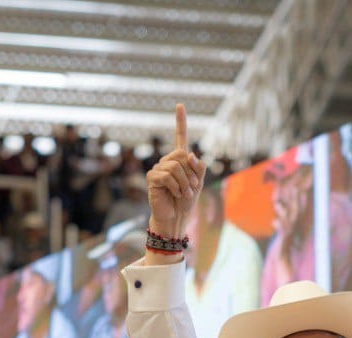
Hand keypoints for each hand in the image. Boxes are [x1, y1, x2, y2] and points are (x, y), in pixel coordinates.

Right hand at [146, 104, 205, 239]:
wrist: (176, 218)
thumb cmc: (186, 201)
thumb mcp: (198, 183)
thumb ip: (198, 168)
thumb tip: (189, 153)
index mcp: (179, 160)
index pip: (180, 137)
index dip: (180, 121)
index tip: (180, 105)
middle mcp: (167, 161)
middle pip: (182, 154)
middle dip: (191, 172)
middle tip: (192, 187)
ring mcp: (158, 169)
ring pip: (176, 166)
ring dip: (185, 182)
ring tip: (185, 193)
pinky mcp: (153, 178)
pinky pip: (167, 176)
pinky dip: (176, 187)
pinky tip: (175, 194)